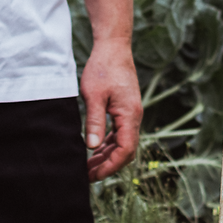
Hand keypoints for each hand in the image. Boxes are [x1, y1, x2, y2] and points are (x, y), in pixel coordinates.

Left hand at [80, 41, 140, 180]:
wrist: (114, 47)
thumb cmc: (103, 68)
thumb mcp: (94, 95)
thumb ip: (94, 122)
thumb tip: (92, 148)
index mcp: (129, 115)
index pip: (125, 150)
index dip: (110, 166)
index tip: (93, 175)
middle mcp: (134, 117)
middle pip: (126, 151)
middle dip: (108, 165)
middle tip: (87, 175)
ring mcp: (131, 113)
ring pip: (123, 143)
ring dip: (107, 156)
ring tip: (88, 165)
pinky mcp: (126, 109)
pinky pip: (120, 133)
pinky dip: (109, 144)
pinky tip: (95, 148)